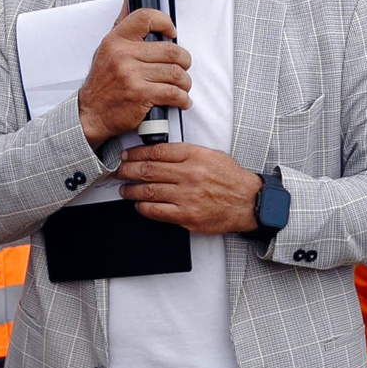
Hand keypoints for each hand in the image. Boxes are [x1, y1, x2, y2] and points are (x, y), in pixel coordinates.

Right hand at [78, 9, 189, 146]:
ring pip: (175, 73)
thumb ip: (121, 26)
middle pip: (171, 50)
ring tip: (182, 86)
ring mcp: (132, 75)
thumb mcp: (106, 49)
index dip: (165, 23)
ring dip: (185, 82)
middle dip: (184, 61)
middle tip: (182, 67)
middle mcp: (123, 55)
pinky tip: (181, 100)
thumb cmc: (102, 83)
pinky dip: (183, 98)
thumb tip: (128, 0)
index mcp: (116, 40)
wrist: (91, 113)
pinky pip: (173, 93)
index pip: (146, 17)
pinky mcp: (140, 95)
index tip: (172, 34)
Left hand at [118, 143, 258, 234]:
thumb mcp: (211, 155)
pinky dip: (143, 207)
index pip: (157, 151)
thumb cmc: (231, 179)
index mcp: (194, 156)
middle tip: (118, 171)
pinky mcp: (187, 216)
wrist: (248, 202)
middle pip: (148, 170)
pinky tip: (139, 204)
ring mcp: (187, 196)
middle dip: (127, 170)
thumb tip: (158, 154)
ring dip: (131, 190)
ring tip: (123, 189)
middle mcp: (189, 174)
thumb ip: (185, 154)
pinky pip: (157, 211)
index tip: (127, 155)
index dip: (136, 153)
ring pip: (149, 190)